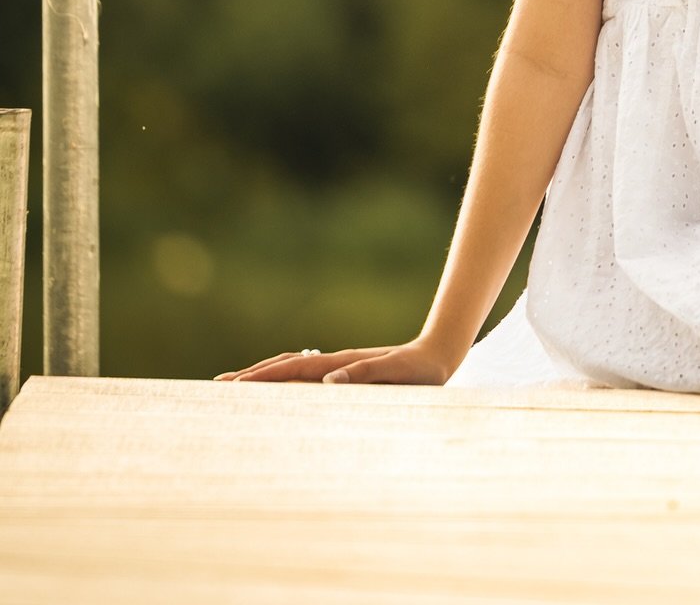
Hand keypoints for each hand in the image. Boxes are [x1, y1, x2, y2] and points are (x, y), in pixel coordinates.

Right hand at [214, 337, 452, 385]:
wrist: (437, 355)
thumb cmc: (419, 369)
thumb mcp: (397, 373)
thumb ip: (365, 375)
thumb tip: (327, 381)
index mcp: (340, 363)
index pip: (293, 368)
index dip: (263, 377)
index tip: (233, 385)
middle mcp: (333, 363)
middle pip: (284, 365)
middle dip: (252, 376)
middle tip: (217, 387)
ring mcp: (336, 368)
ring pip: (292, 369)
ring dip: (264, 377)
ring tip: (235, 387)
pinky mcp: (343, 375)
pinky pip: (304, 377)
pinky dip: (283, 381)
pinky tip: (275, 391)